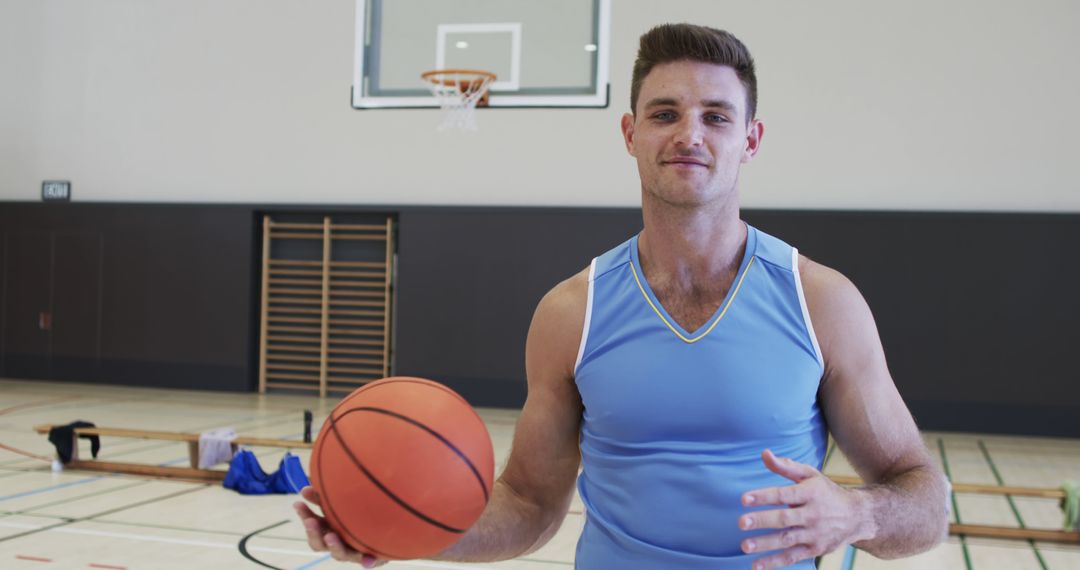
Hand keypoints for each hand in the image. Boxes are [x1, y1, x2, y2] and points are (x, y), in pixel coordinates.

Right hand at [293, 486, 386, 567]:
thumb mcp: (342, 504)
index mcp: (329, 530)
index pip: (312, 525)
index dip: (304, 516)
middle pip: (319, 544)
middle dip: (313, 533)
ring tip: (331, 536)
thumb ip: (325, 498)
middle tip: (310, 521)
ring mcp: (352, 552)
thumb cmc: (360, 515)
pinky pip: (368, 561)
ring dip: (334, 546)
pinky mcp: (369, 558)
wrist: (388, 532)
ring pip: (340, 554)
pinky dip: (367, 561)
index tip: (298, 503)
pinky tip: (368, 560)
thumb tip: (303, 489)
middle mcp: (337, 544)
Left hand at [738, 450, 872, 569]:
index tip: (744, 499)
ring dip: (765, 544)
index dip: (764, 496)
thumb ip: (785, 466)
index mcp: (811, 493)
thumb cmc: (826, 492)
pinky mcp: (815, 550)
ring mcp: (815, 534)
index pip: (784, 494)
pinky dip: (775, 563)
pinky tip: (756, 566)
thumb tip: (764, 454)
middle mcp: (813, 514)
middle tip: (741, 522)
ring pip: (787, 540)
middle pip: (784, 519)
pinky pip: (792, 557)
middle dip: (762, 521)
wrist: (858, 516)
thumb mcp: (810, 475)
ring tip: (745, 546)